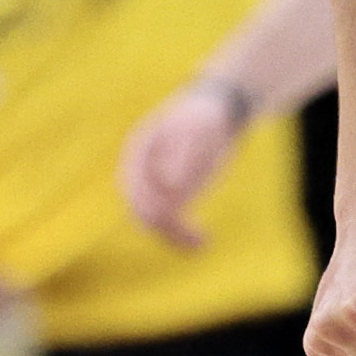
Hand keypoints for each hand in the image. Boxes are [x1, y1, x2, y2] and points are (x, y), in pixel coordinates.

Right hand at [120, 81, 250, 250]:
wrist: (220, 110)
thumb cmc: (207, 116)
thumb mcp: (200, 129)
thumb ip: (185, 153)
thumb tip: (170, 185)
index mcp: (139, 151)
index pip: (135, 187)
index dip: (151, 206)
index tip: (173, 217)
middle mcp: (142, 171)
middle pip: (141, 209)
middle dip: (164, 227)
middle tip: (192, 238)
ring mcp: (156, 184)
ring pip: (155, 221)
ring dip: (174, 236)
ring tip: (201, 245)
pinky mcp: (172, 194)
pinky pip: (171, 220)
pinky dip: (183, 233)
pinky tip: (203, 241)